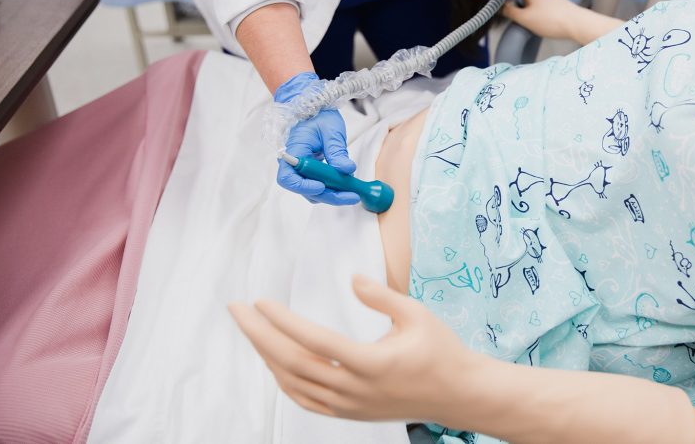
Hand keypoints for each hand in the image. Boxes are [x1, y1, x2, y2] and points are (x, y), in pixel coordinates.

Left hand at [229, 275, 476, 422]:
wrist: (457, 395)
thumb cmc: (440, 350)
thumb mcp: (417, 314)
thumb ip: (382, 296)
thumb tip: (352, 279)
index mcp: (372, 363)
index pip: (314, 341)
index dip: (283, 321)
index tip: (261, 301)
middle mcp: (355, 389)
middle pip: (293, 363)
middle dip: (259, 335)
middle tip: (237, 309)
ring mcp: (349, 406)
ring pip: (294, 384)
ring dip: (266, 356)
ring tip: (251, 329)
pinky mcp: (349, 414)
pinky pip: (305, 400)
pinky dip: (283, 380)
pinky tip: (274, 361)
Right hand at [275, 72, 358, 205]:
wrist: (315, 108)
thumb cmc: (319, 116)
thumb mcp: (331, 131)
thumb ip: (337, 151)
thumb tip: (347, 170)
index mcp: (292, 152)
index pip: (288, 178)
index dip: (303, 187)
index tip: (322, 186)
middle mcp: (293, 164)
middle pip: (304, 189)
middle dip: (328, 195)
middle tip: (352, 196)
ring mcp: (301, 169)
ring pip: (313, 190)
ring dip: (332, 194)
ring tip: (352, 192)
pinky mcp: (311, 171)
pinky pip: (319, 184)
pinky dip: (333, 188)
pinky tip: (348, 186)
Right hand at [501, 0, 581, 40]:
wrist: (577, 24)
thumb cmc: (552, 20)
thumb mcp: (525, 18)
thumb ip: (510, 11)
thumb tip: (500, 6)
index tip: (499, 1)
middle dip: (517, 2)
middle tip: (512, 14)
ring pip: (533, 0)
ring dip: (528, 8)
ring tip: (527, 20)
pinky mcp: (558, 5)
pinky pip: (543, 6)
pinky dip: (538, 12)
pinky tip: (540, 21)